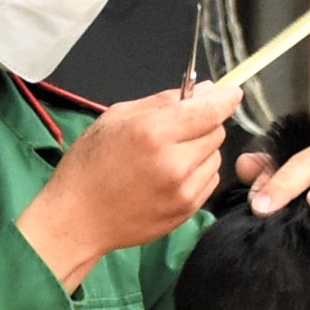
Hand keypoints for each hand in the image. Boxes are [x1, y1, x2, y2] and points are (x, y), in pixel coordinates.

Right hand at [16, 84, 238, 283]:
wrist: (77, 219)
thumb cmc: (89, 164)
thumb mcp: (116, 118)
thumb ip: (163, 101)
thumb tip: (204, 90)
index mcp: (154, 132)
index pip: (210, 110)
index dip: (225, 98)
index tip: (232, 92)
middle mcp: (174, 162)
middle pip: (216, 132)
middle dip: (204, 124)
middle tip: (178, 129)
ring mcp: (183, 190)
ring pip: (215, 157)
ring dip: (201, 151)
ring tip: (169, 157)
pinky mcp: (186, 211)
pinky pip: (209, 181)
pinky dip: (197, 173)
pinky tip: (170, 177)